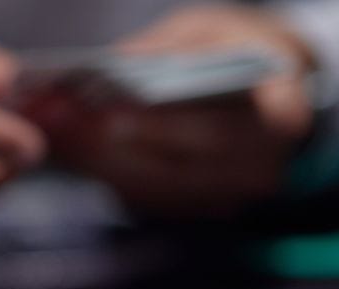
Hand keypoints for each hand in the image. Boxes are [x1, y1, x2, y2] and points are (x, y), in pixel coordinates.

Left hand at [33, 4, 315, 217]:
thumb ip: (167, 48)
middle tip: (60, 123)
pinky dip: (109, 175)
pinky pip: (149, 200)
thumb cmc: (239, 51)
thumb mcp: (210, 31)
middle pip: (177, 166)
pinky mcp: (200, 207)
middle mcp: (263, 166)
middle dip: (112, 147)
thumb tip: (113, 68)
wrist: (276, 92)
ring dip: (101, 164)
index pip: (218, 129)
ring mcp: (232, 195)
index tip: (106, 111)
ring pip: (157, 189)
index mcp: (282, 113)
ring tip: (56, 134)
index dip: (159, 125)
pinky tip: (73, 151)